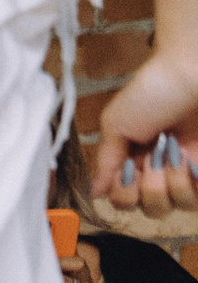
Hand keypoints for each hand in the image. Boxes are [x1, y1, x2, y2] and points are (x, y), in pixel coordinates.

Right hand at [91, 49, 197, 217]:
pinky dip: (192, 183)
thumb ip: (105, 162)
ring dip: (172, 186)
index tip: (129, 169)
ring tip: (176, 155)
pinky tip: (191, 161)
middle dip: (148, 191)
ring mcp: (186, 170)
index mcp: (133, 160)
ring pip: (176, 208)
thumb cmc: (152, 92)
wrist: (193, 72)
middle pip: (149, 210)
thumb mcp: (116, 124)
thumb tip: (95, 192)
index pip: (123, 200)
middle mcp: (159, 169)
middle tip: (152, 162)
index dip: (124, 194)